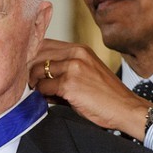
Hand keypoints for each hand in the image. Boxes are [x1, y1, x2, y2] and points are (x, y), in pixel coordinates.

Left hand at [29, 38, 151, 140]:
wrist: (125, 108)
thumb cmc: (107, 96)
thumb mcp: (87, 73)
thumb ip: (65, 69)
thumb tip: (39, 76)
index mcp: (80, 49)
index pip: (45, 43)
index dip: (32, 55)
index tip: (27, 67)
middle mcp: (76, 54)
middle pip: (38, 53)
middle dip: (28, 68)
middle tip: (28, 82)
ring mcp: (73, 68)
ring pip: (37, 70)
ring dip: (34, 83)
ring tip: (39, 91)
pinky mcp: (70, 84)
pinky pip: (44, 87)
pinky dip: (43, 95)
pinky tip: (49, 99)